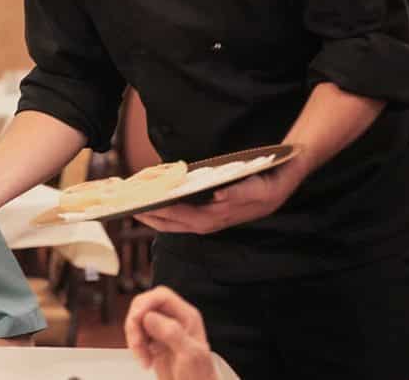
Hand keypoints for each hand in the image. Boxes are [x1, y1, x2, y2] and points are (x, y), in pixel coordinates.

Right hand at [124, 286, 217, 379]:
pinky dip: (135, 346)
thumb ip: (172, 333)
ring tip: (143, 357)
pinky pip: (136, 334)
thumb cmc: (199, 378)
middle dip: (135, 324)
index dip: (145, 303)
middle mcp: (173, 319)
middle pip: (144, 306)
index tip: (136, 319)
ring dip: (134, 338)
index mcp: (186, 317)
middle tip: (137, 343)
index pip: (162, 296)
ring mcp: (162, 330)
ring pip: (137, 320)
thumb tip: (149, 316)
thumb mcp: (190, 355)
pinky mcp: (153, 342)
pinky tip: (144, 359)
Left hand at [134, 168, 295, 233]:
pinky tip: (156, 203)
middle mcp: (211, 222)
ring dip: (156, 217)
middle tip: (127, 209)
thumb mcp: (259, 189)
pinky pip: (182, 215)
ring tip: (135, 207)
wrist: (281, 183)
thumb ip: (240, 194)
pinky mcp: (210, 212)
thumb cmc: (268, 185)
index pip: (183, 218)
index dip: (162, 214)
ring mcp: (210, 219)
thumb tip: (219, 196)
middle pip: (174, 224)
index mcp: (218, 217)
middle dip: (151, 218)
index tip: (142, 208)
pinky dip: (167, 211)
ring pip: (177, 222)